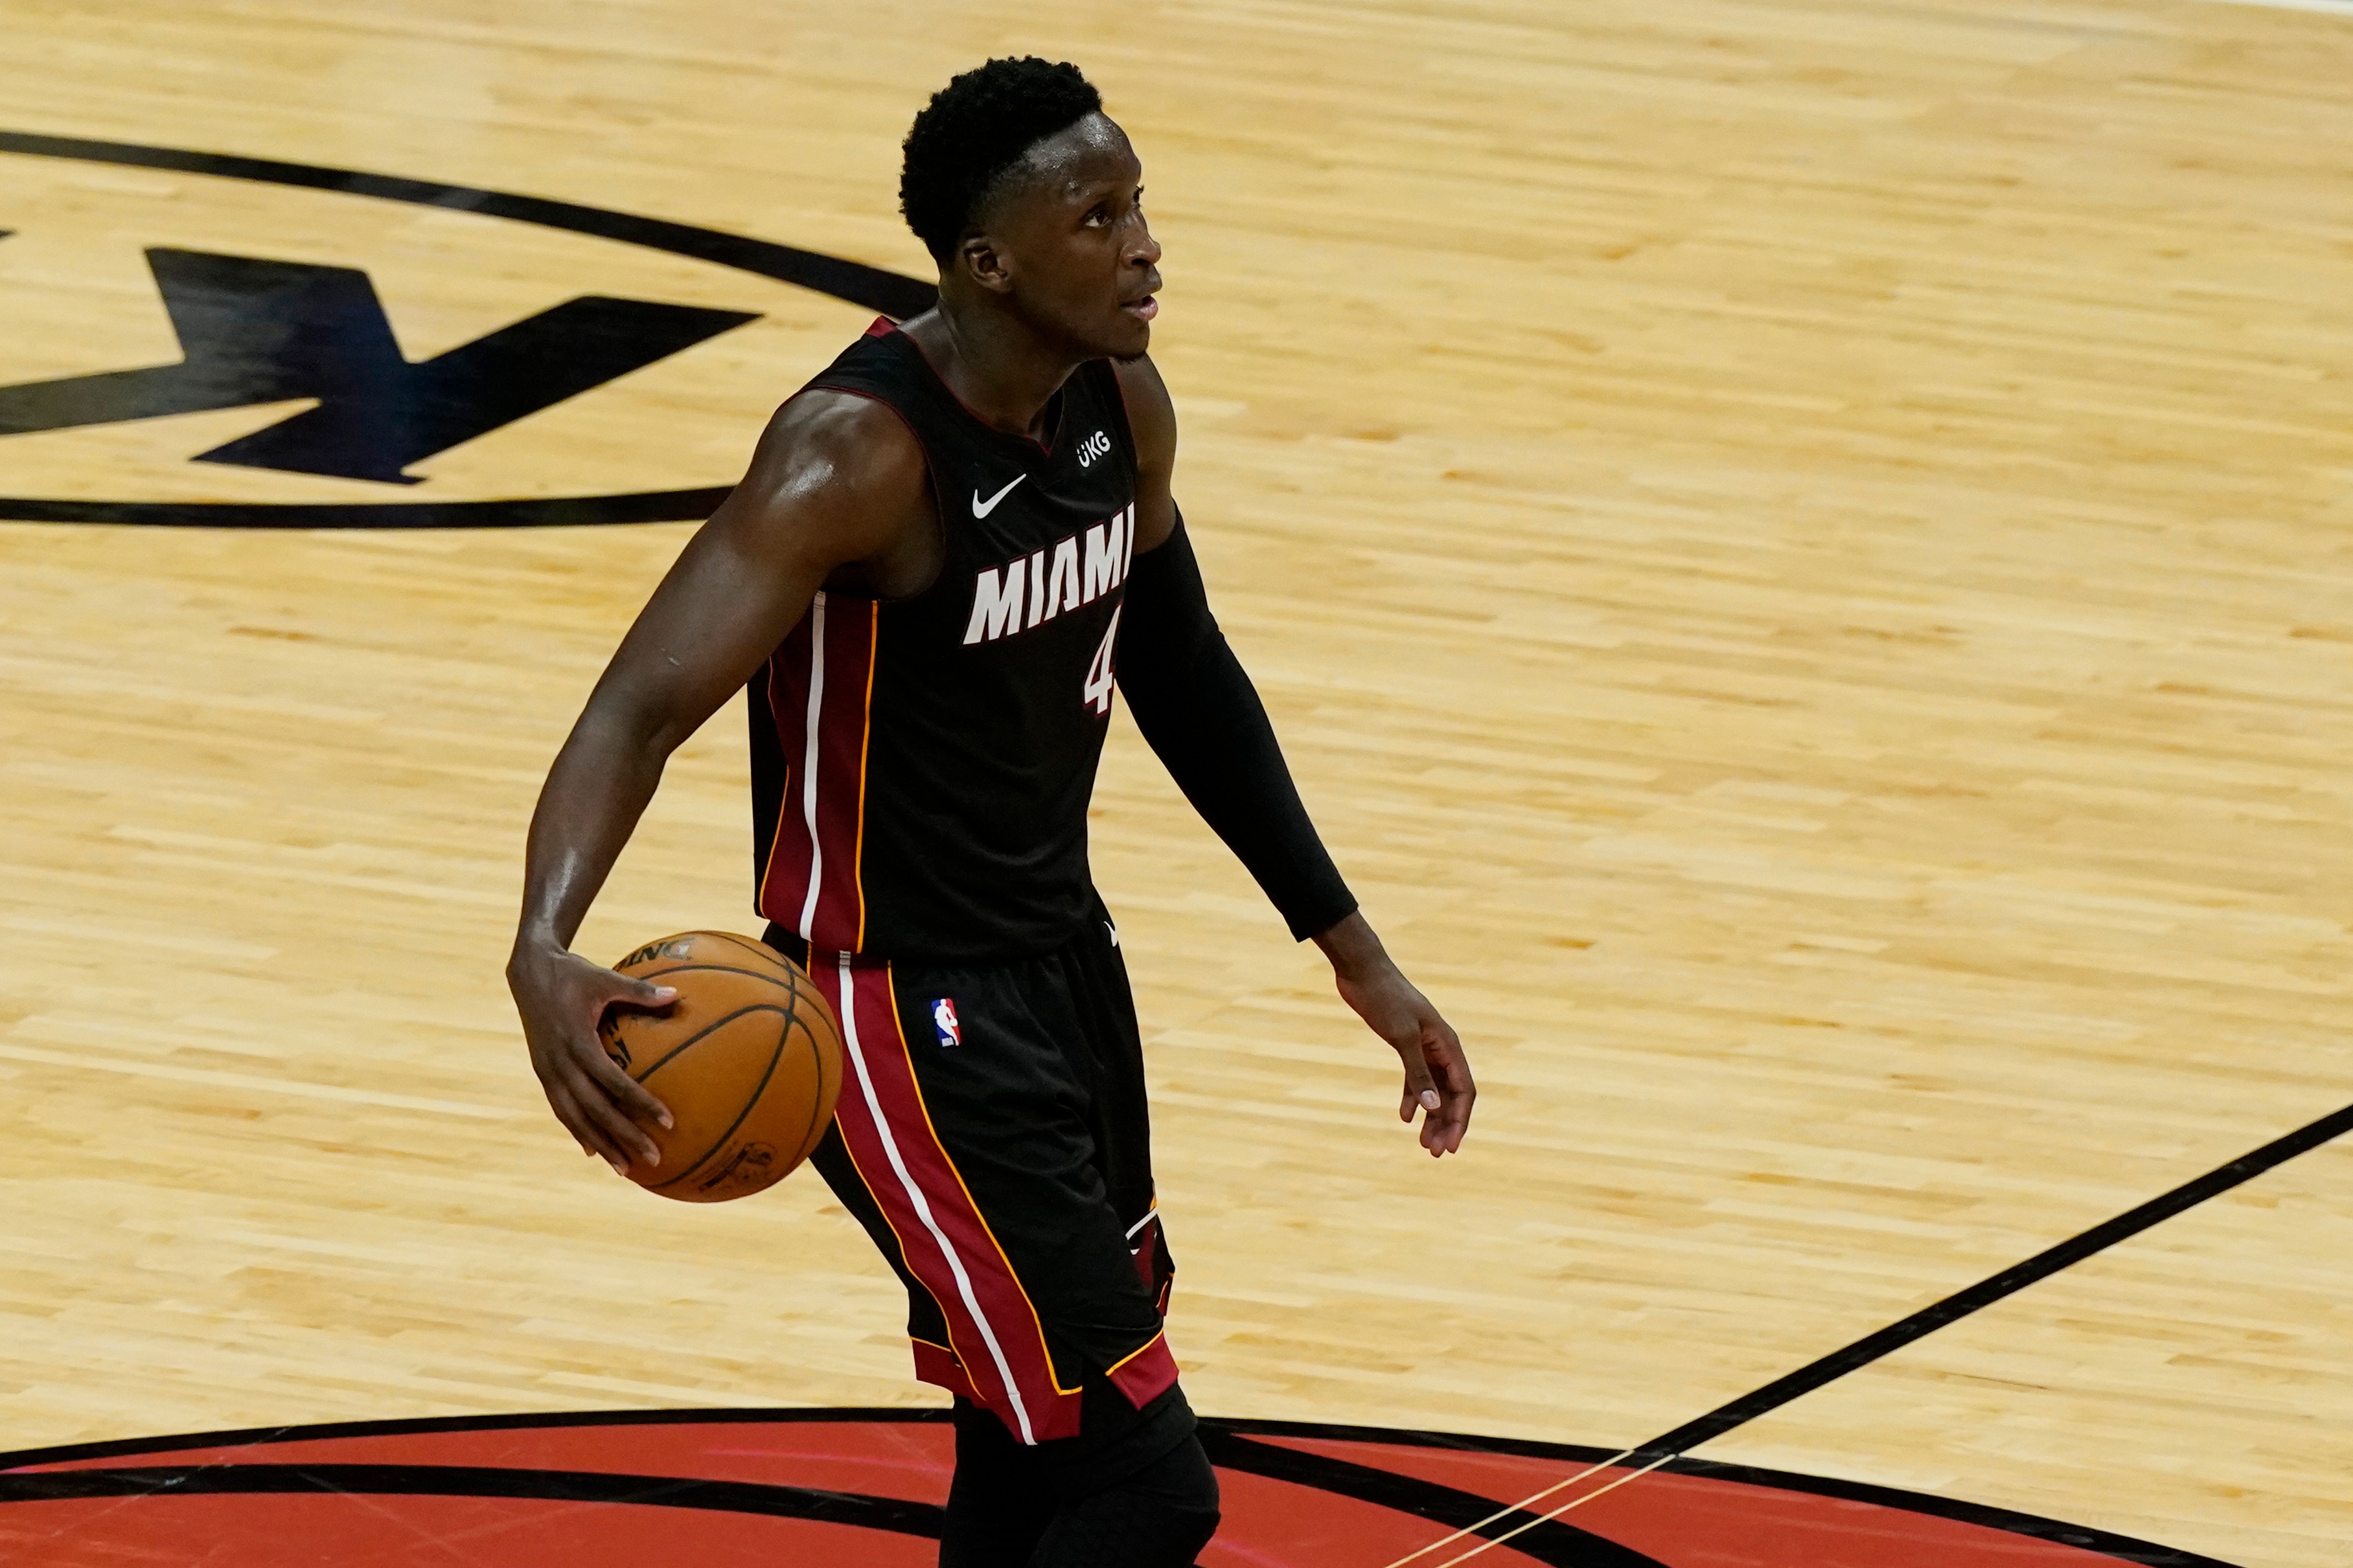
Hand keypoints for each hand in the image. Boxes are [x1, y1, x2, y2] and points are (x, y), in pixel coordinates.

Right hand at [507, 938, 676, 1175]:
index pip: (613, 1082)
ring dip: (601, 1144)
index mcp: (577, 1042)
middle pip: (595, 1110)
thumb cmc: (574, 974)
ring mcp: (548, 1072)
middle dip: (624, 1137)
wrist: (529, 973)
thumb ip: (640, 991)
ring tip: (626, 1170)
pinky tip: (594, 1152)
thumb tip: (678, 995)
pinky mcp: (543, 1074)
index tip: (667, 1122)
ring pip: (575, 1118)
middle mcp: (559, 1064)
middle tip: (654, 1158)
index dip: (639, 1103)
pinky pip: (562, 1110)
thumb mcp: (605, 978)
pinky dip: (578, 1132)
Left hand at [1314, 912, 1473, 1156]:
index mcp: (1448, 1044)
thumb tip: (1433, 1109)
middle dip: (1446, 1124)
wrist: (1362, 971)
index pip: (1463, 1090)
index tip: (1452, 1146)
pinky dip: (1413, 1097)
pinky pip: (1416, 1078)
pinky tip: (1405, 1117)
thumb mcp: (1402, 1038)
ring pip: (1435, 1089)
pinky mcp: (1406, 1045)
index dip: (1460, 1120)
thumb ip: (1418, 1073)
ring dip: (1431, 1116)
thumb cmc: (1385, 999)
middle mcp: (1441, 1047)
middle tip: (1436, 1153)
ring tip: (1423, 1144)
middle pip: (1451, 1094)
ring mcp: (1424, 1046)